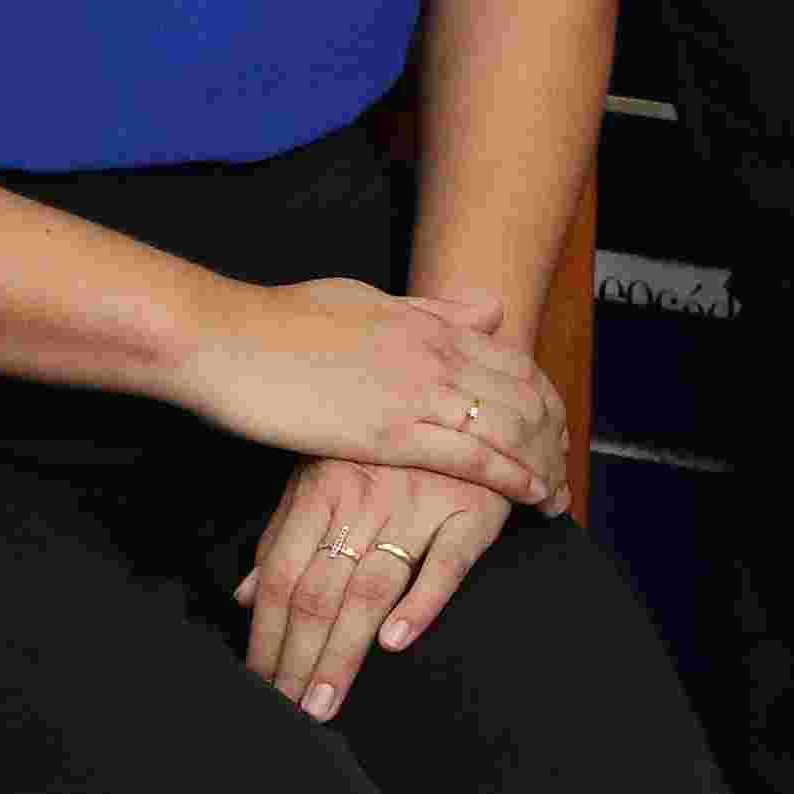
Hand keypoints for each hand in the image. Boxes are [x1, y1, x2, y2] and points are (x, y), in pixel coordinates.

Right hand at [173, 275, 573, 512]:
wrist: (227, 340)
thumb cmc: (281, 321)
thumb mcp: (364, 299)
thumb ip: (427, 309)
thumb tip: (485, 307)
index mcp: (425, 320)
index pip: (510, 355)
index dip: (539, 392)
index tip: (554, 421)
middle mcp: (434, 351)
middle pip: (522, 390)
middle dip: (552, 429)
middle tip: (566, 462)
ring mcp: (416, 391)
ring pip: (509, 422)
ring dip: (543, 457)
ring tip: (560, 489)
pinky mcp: (391, 433)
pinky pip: (471, 456)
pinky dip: (512, 475)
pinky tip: (533, 494)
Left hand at [233, 457, 515, 719]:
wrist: (474, 405)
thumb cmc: (389, 446)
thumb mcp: (324, 473)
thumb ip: (284, 534)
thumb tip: (243, 596)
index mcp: (324, 489)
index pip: (284, 574)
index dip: (267, 632)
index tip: (259, 680)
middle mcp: (367, 500)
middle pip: (321, 591)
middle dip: (299, 657)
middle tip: (287, 711)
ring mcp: (419, 506)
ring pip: (371, 588)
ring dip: (343, 652)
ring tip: (324, 702)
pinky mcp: (472, 513)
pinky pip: (445, 564)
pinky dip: (420, 603)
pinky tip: (394, 643)